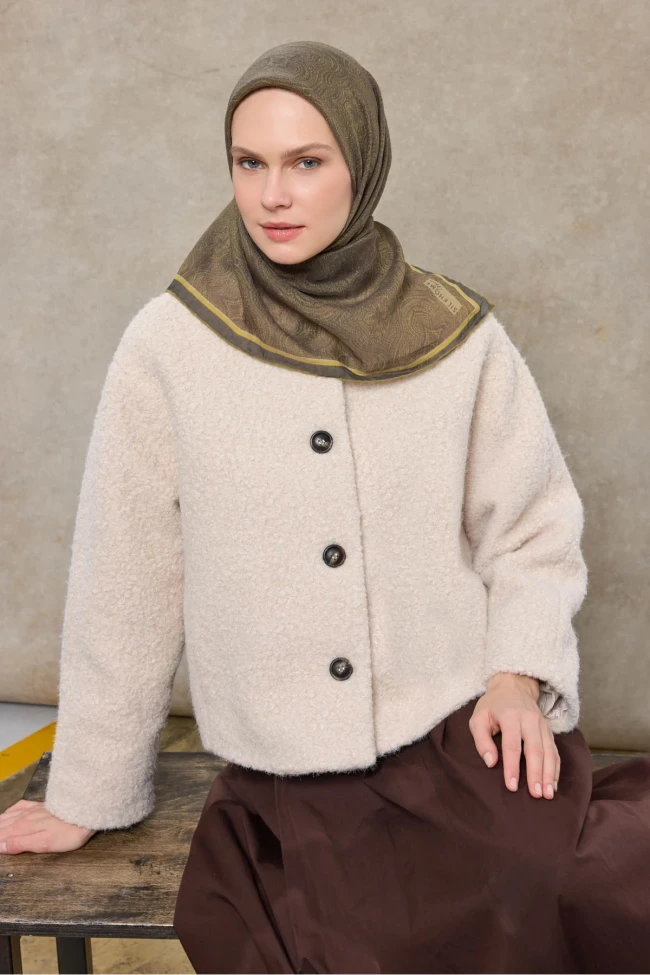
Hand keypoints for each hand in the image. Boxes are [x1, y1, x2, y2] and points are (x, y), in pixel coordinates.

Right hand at [0, 799, 96, 853]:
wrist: (86, 810)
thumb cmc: (68, 831)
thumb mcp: (44, 844)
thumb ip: (20, 844)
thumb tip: (0, 845)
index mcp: (23, 828)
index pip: (1, 836)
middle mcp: (24, 817)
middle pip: (2, 826)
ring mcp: (32, 810)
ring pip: (8, 816)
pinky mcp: (40, 805)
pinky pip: (19, 806)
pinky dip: (9, 811)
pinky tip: (8, 812)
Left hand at [469, 672, 559, 799]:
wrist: (513, 686)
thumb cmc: (492, 705)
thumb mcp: (478, 718)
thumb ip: (481, 740)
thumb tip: (490, 762)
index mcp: (510, 716)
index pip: (512, 745)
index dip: (512, 767)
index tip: (512, 786)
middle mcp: (529, 720)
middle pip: (535, 750)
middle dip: (536, 773)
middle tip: (536, 794)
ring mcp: (542, 725)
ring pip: (549, 752)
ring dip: (549, 774)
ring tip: (547, 794)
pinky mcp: (549, 730)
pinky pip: (555, 751)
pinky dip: (555, 768)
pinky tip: (553, 784)